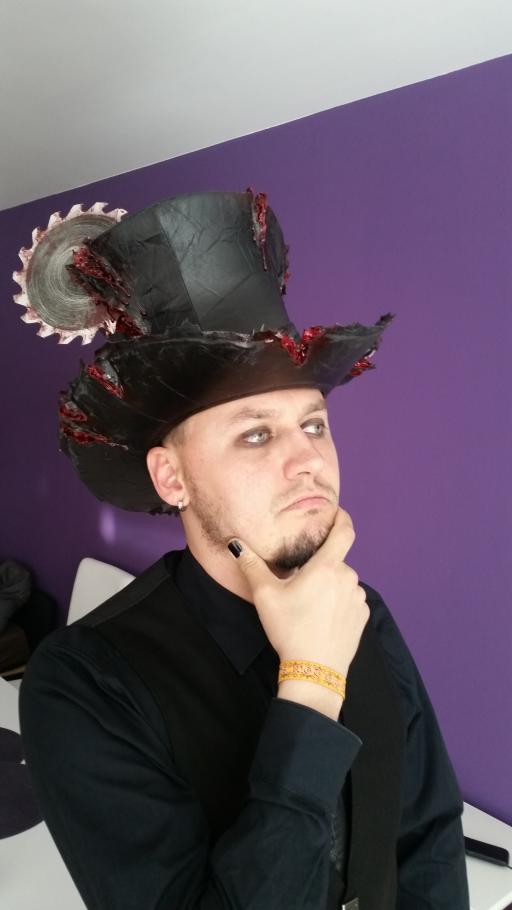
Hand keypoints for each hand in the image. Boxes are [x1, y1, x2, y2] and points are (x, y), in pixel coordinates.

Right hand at [228, 507, 368, 678]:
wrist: (315, 671)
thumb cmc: (290, 629)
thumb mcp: (266, 596)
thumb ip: (252, 565)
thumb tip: (236, 544)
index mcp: (327, 567)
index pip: (344, 532)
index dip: (342, 518)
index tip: (337, 513)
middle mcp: (348, 578)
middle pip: (335, 562)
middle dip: (320, 568)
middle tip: (300, 585)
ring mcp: (358, 599)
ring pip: (342, 582)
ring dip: (329, 587)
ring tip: (309, 606)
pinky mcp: (362, 617)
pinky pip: (350, 601)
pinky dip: (338, 604)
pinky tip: (322, 620)